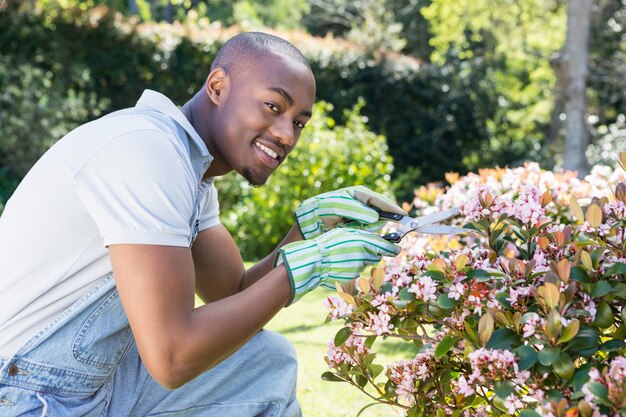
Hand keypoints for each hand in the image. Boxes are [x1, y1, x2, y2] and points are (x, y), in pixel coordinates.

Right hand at [274, 228, 399, 304]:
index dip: (393, 247)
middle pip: (376, 255)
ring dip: (361, 259)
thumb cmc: (328, 243)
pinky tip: (340, 263)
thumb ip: (363, 235)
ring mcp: (358, 268)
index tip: (397, 247)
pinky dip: (351, 267)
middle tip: (361, 248)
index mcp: (364, 241)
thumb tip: (378, 238)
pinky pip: (356, 272)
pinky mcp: (352, 278)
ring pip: (366, 263)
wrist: (313, 261)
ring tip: (345, 254)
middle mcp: (364, 255)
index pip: (388, 247)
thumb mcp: (345, 233)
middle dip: (373, 252)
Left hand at [294, 186, 406, 239]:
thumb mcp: (336, 207)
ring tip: (347, 228)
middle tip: (366, 227)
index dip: (392, 208)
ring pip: (374, 226)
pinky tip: (350, 234)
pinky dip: (363, 236)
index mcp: (359, 194)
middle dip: (377, 222)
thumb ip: (356, 210)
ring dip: (366, 230)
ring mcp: (360, 217)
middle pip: (380, 214)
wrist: (307, 223)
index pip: (379, 200)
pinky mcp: (357, 228)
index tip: (403, 217)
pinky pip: (367, 233)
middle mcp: (362, 205)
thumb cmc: (320, 210)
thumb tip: (376, 217)